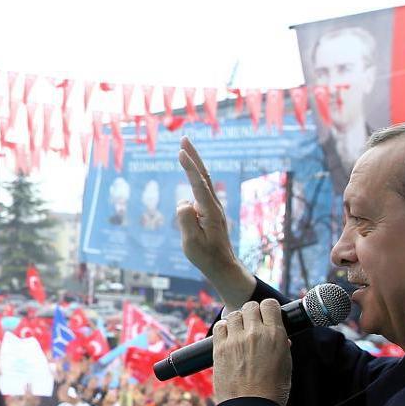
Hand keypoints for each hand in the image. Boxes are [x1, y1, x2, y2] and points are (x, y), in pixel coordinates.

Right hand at [177, 137, 254, 306]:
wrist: (223, 267)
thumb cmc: (206, 257)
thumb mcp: (191, 243)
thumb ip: (185, 220)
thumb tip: (183, 201)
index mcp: (209, 211)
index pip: (198, 184)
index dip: (189, 167)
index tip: (181, 152)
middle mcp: (213, 206)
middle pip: (203, 175)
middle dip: (193, 156)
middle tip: (184, 139)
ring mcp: (212, 208)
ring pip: (201, 182)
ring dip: (193, 165)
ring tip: (183, 150)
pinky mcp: (209, 212)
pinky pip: (197, 195)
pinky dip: (192, 186)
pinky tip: (188, 203)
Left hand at [212, 300, 291, 405]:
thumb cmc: (272, 391)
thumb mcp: (285, 365)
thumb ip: (281, 346)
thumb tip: (280, 337)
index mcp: (275, 335)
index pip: (269, 304)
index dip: (268, 309)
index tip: (267, 315)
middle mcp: (255, 333)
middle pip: (250, 306)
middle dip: (253, 313)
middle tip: (253, 324)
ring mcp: (235, 340)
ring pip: (234, 314)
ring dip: (238, 320)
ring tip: (240, 332)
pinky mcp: (219, 348)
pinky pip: (220, 326)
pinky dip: (224, 328)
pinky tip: (228, 337)